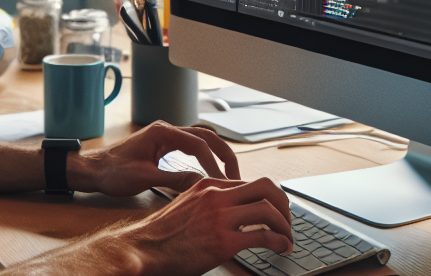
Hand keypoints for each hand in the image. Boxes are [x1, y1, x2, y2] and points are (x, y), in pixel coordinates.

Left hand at [68, 121, 240, 196]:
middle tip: (237, 175)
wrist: (91, 170)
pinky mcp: (162, 147)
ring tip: (228, 175)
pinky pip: (189, 148)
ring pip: (199, 140)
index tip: (224, 183)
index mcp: (163, 133)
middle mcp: (166, 131)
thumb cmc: (112, 172)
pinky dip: (203, 158)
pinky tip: (207, 174)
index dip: (215, 165)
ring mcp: (165, 137)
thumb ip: (175, 180)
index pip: (199, 144)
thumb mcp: (145, 179)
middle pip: (206, 136)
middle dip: (223, 154)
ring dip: (215, 155)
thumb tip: (203, 185)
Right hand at [120, 176, 293, 275]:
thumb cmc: (163, 234)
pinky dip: (279, 241)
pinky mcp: (223, 241)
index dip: (269, 197)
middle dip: (284, 204)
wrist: (143, 248)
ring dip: (285, 225)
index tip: (276, 212)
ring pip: (269, 209)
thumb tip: (233, 210)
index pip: (250, 182)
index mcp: (207, 185)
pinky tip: (281, 248)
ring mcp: (220, 217)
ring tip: (287, 239)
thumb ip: (209, 202)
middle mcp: (216, 196)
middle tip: (287, 221)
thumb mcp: (187, 206)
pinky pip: (263, 235)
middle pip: (266, 187)